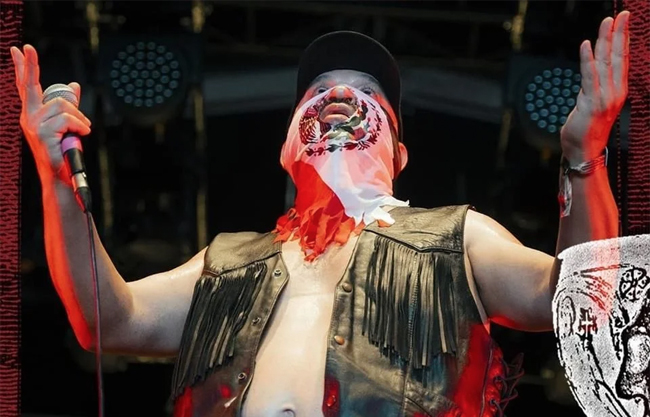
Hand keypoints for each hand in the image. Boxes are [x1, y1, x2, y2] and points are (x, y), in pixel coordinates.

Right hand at [10, 44, 91, 181]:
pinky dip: (80, 125)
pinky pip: (68, 118)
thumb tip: (74, 85)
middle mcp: (28, 116)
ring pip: (62, 105)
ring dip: (79, 117)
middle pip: (30, 85)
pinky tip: (81, 135)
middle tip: (27, 48)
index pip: (25, 86)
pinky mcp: (42, 132)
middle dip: (29, 65)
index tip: (18, 50)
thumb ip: (70, 105)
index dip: (22, 67)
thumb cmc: (63, 152)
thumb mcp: (67, 125)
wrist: (61, 176)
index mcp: (32, 113)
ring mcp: (32, 124)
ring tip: (81, 131)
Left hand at [560, 11, 629, 164]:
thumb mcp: (590, 103)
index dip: (623, 39)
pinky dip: (587, 60)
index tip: (623, 21)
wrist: (583, 152)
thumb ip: (592, 86)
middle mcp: (614, 92)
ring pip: (606, 63)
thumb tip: (590, 71)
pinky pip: (589, 77)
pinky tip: (587, 45)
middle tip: (621, 14)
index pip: (621, 60)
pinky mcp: (591, 103)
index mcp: (617, 91)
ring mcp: (604, 98)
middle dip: (619, 33)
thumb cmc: (585, 130)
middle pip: (617, 57)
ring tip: (606, 22)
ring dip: (605, 41)